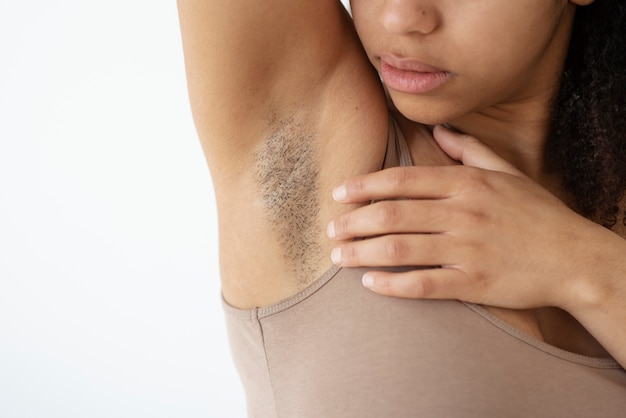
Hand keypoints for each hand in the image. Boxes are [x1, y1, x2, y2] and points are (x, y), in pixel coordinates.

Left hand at [327, 125, 616, 311]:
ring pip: (400, 249)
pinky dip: (392, 284)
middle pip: (392, 215)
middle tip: (330, 230)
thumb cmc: (536, 213)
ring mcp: (468, 249)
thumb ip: (469, 150)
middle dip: (353, 222)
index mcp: (466, 184)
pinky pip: (423, 284)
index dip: (365, 186)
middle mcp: (462, 213)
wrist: (575, 258)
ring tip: (338, 257)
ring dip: (362, 253)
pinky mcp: (474, 283)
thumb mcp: (507, 172)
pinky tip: (370, 284)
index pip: (403, 180)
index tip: (338, 194)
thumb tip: (437, 131)